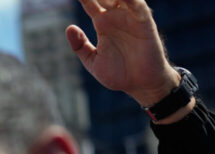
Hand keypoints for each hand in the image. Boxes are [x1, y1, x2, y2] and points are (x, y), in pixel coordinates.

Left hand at [66, 0, 181, 106]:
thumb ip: (80, 46)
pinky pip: (138, 6)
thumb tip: (69, 27)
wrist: (140, 85)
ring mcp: (130, 18)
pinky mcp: (144, 23)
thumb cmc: (119, 73)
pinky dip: (130, 0)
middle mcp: (116, 17)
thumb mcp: (92, 61)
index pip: (90, 3)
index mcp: (102, 23)